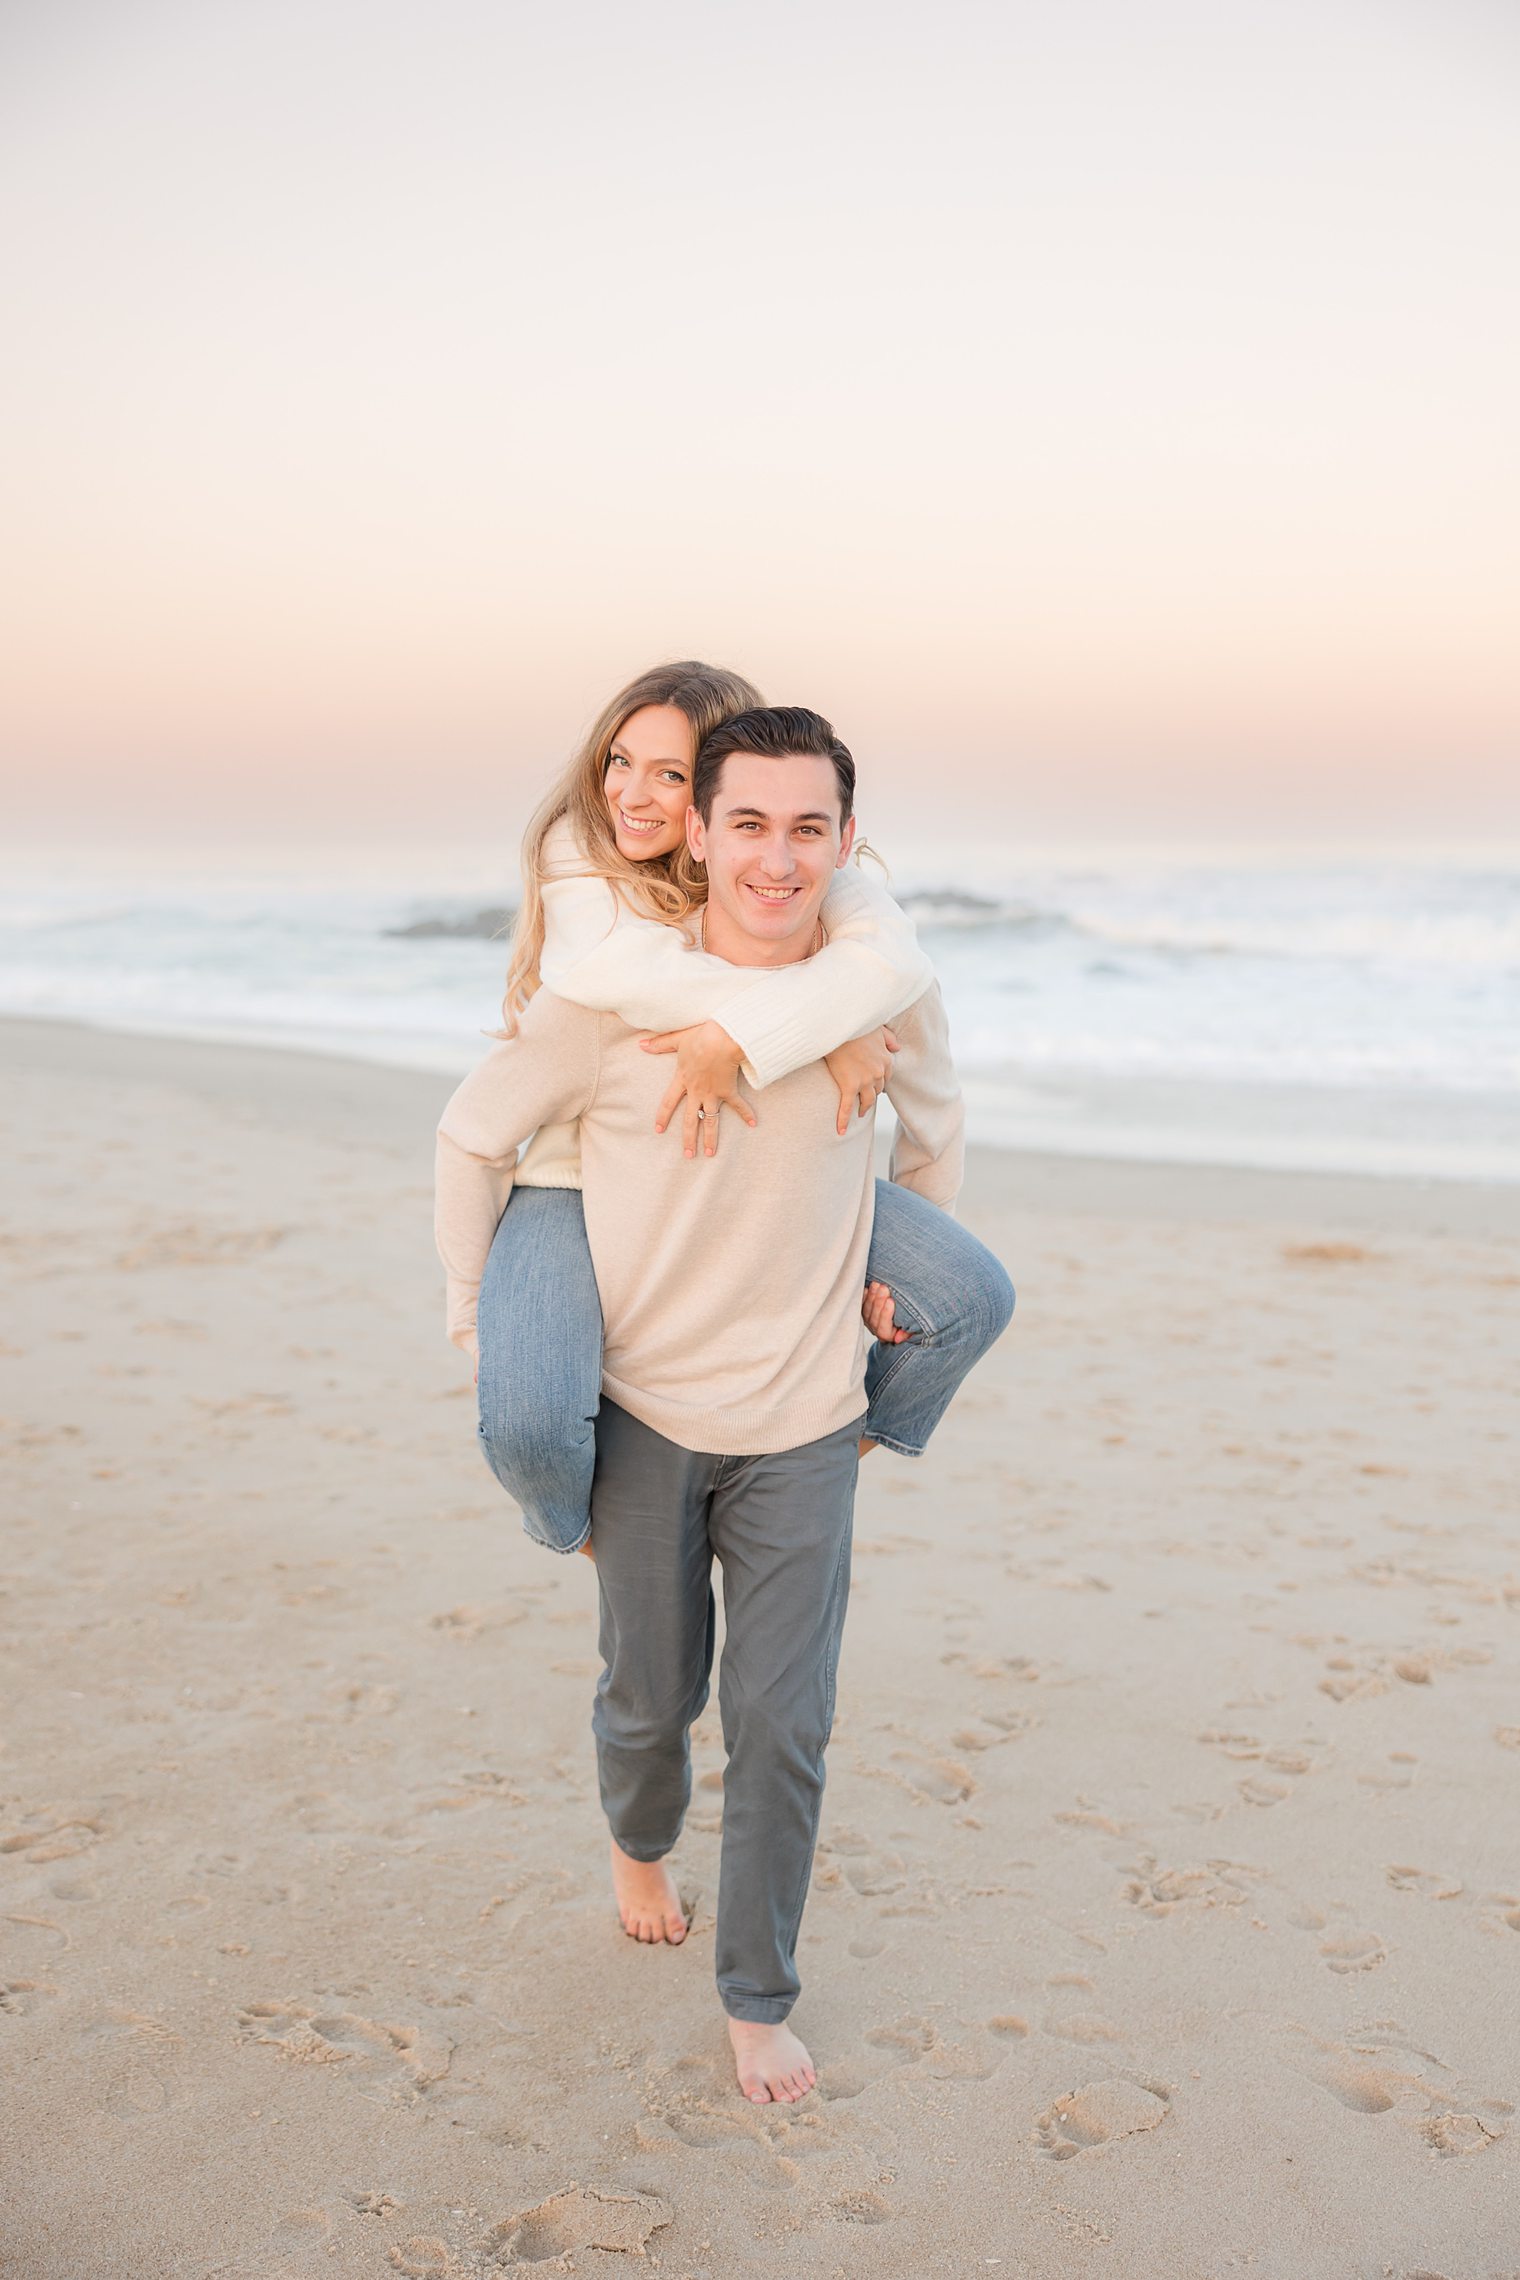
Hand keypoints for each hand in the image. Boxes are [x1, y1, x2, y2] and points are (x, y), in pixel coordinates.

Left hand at [640, 1019, 757, 1159]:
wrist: (722, 1039)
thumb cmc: (701, 1037)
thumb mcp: (677, 1039)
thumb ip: (660, 1044)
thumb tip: (641, 1045)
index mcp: (683, 1080)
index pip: (669, 1102)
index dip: (663, 1116)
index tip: (658, 1130)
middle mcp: (697, 1091)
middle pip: (690, 1120)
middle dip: (688, 1139)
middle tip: (688, 1155)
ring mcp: (713, 1093)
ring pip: (710, 1121)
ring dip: (711, 1138)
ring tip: (711, 1154)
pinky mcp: (728, 1090)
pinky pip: (738, 1105)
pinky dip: (746, 1113)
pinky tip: (753, 1124)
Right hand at [824, 1027, 898, 1136]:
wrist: (838, 1027)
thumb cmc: (856, 1025)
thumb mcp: (879, 1029)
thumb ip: (889, 1039)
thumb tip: (897, 1048)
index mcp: (886, 1060)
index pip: (886, 1077)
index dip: (879, 1082)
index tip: (873, 1085)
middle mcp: (878, 1072)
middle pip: (877, 1090)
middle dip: (872, 1093)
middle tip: (865, 1098)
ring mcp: (864, 1081)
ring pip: (867, 1100)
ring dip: (864, 1108)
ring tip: (860, 1113)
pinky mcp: (849, 1086)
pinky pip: (847, 1107)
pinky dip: (843, 1120)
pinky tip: (841, 1130)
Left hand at [862, 1280, 909, 1343]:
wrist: (901, 1316)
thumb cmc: (909, 1321)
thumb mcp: (913, 1329)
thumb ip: (908, 1332)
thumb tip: (898, 1338)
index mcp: (888, 1336)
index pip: (883, 1329)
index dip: (886, 1314)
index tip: (891, 1301)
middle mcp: (876, 1330)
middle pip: (874, 1318)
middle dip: (879, 1301)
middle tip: (884, 1288)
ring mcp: (869, 1321)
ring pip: (866, 1310)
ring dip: (871, 1296)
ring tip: (877, 1285)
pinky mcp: (864, 1312)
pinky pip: (861, 1305)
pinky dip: (864, 1296)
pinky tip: (867, 1288)